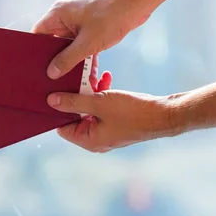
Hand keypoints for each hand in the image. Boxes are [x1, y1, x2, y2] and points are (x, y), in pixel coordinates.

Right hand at [32, 0, 149, 79]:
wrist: (137, 1)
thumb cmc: (111, 16)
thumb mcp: (87, 44)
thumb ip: (67, 59)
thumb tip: (51, 73)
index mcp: (57, 14)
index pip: (37, 34)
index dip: (34, 51)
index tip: (34, 68)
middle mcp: (64, 16)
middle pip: (52, 42)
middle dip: (55, 60)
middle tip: (52, 78)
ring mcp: (78, 21)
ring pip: (68, 46)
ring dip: (72, 60)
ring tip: (70, 79)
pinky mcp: (90, 26)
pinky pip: (81, 44)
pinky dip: (84, 56)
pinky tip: (89, 72)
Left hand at [48, 72, 177, 152]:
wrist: (165, 114)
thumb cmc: (132, 112)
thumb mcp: (98, 103)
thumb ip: (73, 102)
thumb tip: (51, 101)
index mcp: (88, 140)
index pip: (62, 127)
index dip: (58, 109)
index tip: (54, 92)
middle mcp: (96, 139)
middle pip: (75, 116)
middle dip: (75, 96)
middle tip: (73, 78)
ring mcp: (107, 130)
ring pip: (89, 109)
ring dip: (90, 92)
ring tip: (92, 75)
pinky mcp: (117, 121)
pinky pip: (102, 108)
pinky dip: (102, 94)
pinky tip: (105, 78)